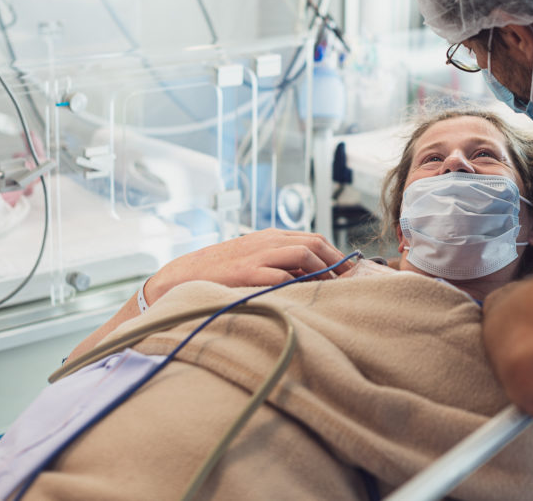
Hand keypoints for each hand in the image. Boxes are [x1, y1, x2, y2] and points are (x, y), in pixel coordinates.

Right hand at [144, 228, 355, 303]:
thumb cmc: (221, 272)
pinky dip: (298, 283)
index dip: (336, 255)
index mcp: (271, 236)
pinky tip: (306, 296)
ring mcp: (257, 255)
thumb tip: (312, 276)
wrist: (182, 276)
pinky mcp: (247, 272)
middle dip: (336, 261)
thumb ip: (279, 262)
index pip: (314, 239)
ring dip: (323, 272)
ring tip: (332, 289)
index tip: (349, 272)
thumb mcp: (253, 258)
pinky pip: (281, 275)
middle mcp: (268, 241)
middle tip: (350, 281)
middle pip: (314, 243)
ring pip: (303, 254)